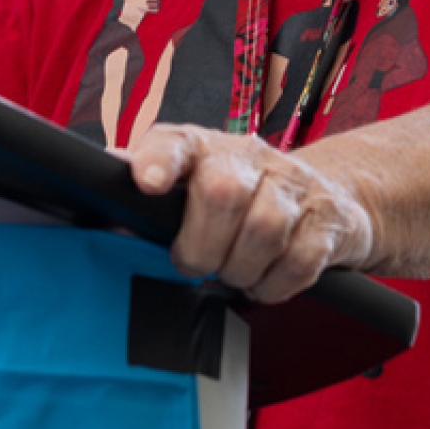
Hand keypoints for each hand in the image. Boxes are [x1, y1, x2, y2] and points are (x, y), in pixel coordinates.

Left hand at [125, 123, 377, 302]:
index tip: (147, 183)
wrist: (332, 196)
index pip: (177, 142)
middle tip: (196, 262)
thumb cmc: (246, 194)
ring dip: (241, 268)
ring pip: (263, 230)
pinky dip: (275, 285)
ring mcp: (294, 187)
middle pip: (222, 192)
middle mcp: (250, 159)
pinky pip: (298, 263)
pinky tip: (265, 279)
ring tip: (234, 271)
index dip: (160, 160)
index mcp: (205, 148)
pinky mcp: (326, 221)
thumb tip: (98, 187)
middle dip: (202, 245)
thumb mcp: (196, 183)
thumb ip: (151, 184)